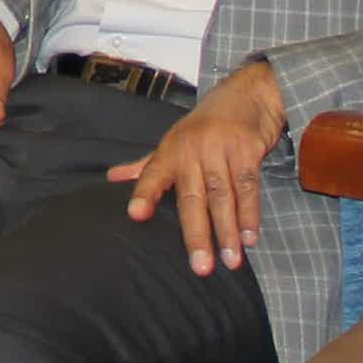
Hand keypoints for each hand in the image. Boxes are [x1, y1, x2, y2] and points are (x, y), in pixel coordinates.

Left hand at [106, 62, 288, 275]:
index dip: (144, 194)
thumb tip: (112, 178)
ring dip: (228, 231)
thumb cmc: (204, 125)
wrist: (247, 94)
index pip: (152, 175)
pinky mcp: (247, 149)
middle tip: (200, 268)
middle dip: (196, 235)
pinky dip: (250, 214)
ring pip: (223, 197)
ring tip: (231, 260)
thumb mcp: (173, 141)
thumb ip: (146, 166)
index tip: (135, 215)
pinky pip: (248, 187)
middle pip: (193, 198)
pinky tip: (251, 237)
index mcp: (170, 150)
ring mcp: (221, 148)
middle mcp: (193, 150)